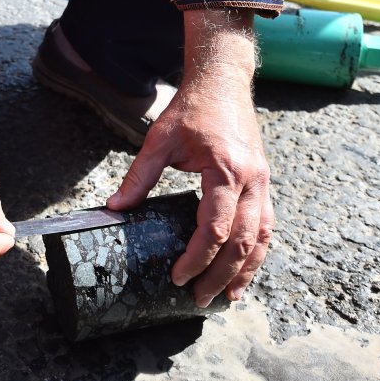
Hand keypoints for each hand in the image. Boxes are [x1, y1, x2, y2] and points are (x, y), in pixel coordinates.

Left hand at [106, 10, 274, 306]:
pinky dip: (256, 251)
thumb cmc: (192, 109)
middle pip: (242, 242)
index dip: (197, 258)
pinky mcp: (263, 183)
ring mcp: (262, 183)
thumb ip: (138, 177)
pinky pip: (266, 225)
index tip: (177, 276)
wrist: (223, 81)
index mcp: (226, 170)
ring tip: (226, 297)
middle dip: (221, 276)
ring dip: (245, 271)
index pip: (215, 228)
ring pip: (261, 238)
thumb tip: (114, 210)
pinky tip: (244, 269)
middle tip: (197, 299)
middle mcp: (251, 181)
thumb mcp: (159, 139)